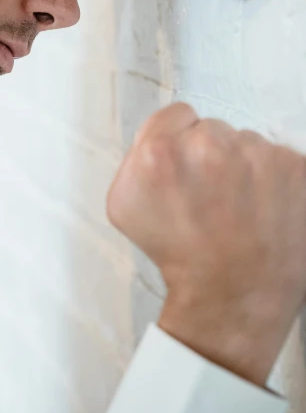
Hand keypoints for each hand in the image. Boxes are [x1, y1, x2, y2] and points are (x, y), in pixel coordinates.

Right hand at [107, 103, 305, 386]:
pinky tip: (264, 211)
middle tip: (210, 198)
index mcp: (160, 152)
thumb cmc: (178, 254)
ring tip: (238, 209)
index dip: (178, 142)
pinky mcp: (297, 169)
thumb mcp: (124, 205)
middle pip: (212, 129)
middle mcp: (210, 145)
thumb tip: (157, 135)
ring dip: (244, 169)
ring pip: (248, 144)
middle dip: (210, 156)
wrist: (231, 298)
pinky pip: (280, 159)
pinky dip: (275, 182)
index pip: (176, 114)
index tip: (184, 171)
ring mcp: (259, 155)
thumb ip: (135, 157)